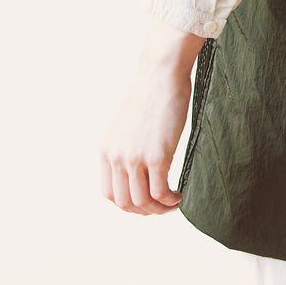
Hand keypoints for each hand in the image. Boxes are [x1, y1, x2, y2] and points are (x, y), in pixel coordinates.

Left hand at [100, 20, 204, 215]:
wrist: (161, 73)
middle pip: (124, 203)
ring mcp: (135, 158)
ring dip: (159, 209)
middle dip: (144, 211)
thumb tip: (141, 167)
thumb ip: (129, 146)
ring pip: (143, 202)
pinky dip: (169, 201)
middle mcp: (115, 157)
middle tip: (162, 206)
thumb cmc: (152, 93)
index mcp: (106, 150)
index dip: (128, 205)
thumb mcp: (130, 125)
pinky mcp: (156, 156)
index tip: (146, 201)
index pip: (109, 194)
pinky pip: (160, 193)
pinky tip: (179, 196)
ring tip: (173, 202)